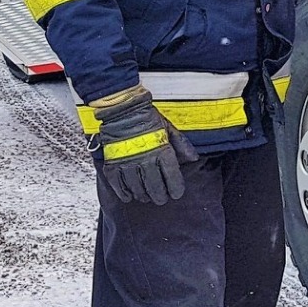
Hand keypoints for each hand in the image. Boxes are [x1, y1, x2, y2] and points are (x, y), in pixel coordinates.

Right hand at [90, 86, 197, 203]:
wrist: (123, 108)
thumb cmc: (148, 117)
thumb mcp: (169, 128)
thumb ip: (182, 145)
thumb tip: (194, 159)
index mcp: (162, 151)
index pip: (172, 178)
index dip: (176, 189)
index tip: (176, 193)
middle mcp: (146, 160)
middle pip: (155, 188)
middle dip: (160, 196)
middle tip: (161, 198)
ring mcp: (128, 163)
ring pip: (137, 189)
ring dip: (143, 196)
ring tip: (146, 196)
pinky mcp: (113, 163)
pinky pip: (118, 185)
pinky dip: (123, 193)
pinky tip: (128, 196)